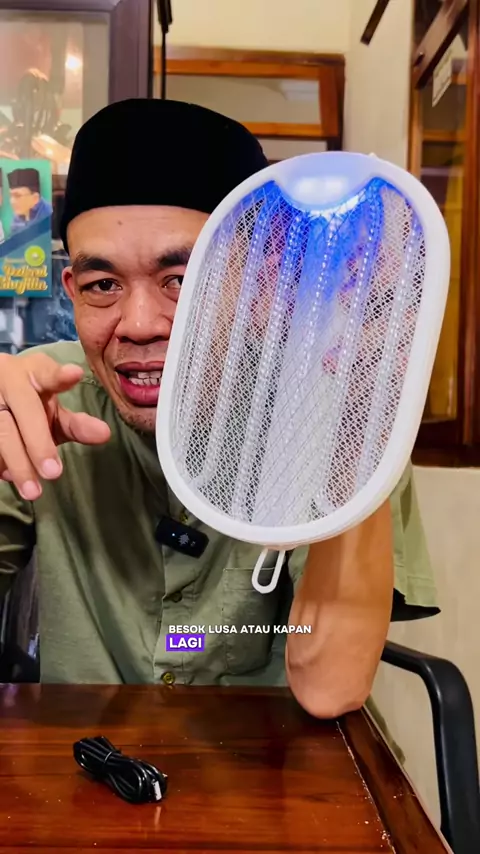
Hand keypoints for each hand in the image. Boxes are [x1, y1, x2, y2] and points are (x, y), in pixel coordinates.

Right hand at [0, 352, 110, 500]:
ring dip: (17, 462)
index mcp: (33, 372)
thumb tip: (104, 434)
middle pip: (24, 411)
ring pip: (1, 432)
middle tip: (54, 474)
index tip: (74, 374)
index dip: (60, 376)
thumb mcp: (52, 411)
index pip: (48, 374)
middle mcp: (7, 379)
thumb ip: (77, 425)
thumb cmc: (29, 405)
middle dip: (38, 444)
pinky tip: (7, 477)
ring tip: (32, 491)